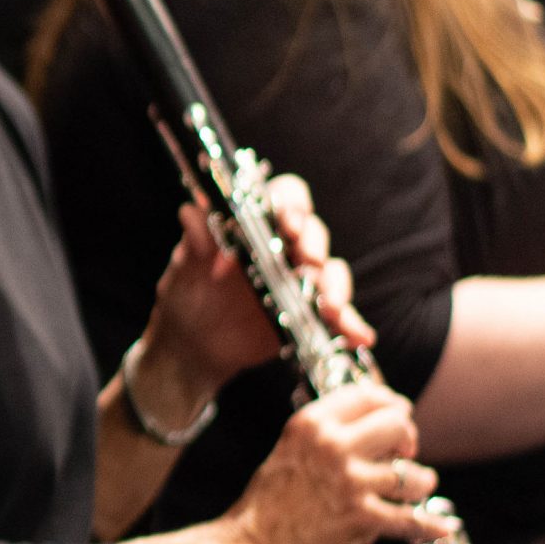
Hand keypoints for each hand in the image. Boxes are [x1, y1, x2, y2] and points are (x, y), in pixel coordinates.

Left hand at [140, 178, 373, 407]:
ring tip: (330, 305)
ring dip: (335, 285)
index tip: (287, 221)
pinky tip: (360, 336)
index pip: (285, 198)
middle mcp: (283, 248)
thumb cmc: (186, 296)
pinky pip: (337, 316)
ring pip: (330, 272)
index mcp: (255, 226)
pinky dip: (352, 324)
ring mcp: (299, 281)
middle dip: (313, 242)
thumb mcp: (183, 270)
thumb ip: (193, 244)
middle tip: (305, 258)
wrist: (190, 345)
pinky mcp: (308, 313)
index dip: (292, 203)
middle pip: (313, 233)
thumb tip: (191, 212)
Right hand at [224, 381, 443, 543]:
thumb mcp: (289, 452)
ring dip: (419, 485)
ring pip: (415, 475)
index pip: (368, 395)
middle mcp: (332, 446)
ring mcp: (350, 483)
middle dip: (409, 441)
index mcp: (310, 425)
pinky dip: (432, 526)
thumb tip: (378, 427)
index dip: (391, 406)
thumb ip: (328, 436)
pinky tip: (442, 526)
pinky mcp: (362, 519)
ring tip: (411, 492)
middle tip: (405, 455)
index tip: (397, 418)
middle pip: (398, 425)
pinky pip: (414, 520)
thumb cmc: (267, 507)